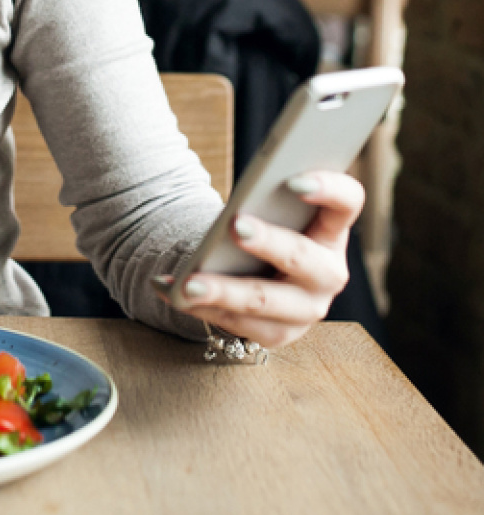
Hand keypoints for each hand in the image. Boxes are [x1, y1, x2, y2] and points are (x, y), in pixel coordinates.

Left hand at [155, 171, 363, 348]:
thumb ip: (262, 199)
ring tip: (187, 284)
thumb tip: (236, 201)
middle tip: (236, 226)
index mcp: (331, 229)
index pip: (347, 203)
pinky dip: (198, 306)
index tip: (293, 180)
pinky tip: (169, 290)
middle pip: (302, 258)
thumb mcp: (268, 210)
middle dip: (268, 243)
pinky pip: (237, 326)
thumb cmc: (263, 226)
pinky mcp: (279, 334)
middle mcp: (329, 272)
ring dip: (223, 292)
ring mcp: (308, 308)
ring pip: (265, 301)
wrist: (252, 270)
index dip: (329, 189)